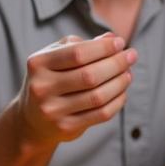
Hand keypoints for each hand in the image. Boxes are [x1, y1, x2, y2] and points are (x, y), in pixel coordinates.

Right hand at [16, 33, 135, 147]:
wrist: (32, 120)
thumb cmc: (52, 78)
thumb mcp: (58, 57)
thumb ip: (83, 45)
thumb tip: (112, 38)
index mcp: (38, 64)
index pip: (78, 53)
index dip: (104, 48)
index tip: (121, 42)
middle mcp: (41, 87)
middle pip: (90, 75)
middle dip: (117, 63)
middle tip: (132, 56)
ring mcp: (52, 110)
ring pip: (98, 96)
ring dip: (120, 82)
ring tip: (129, 73)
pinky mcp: (66, 127)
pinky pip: (102, 114)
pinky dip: (118, 101)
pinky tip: (123, 91)